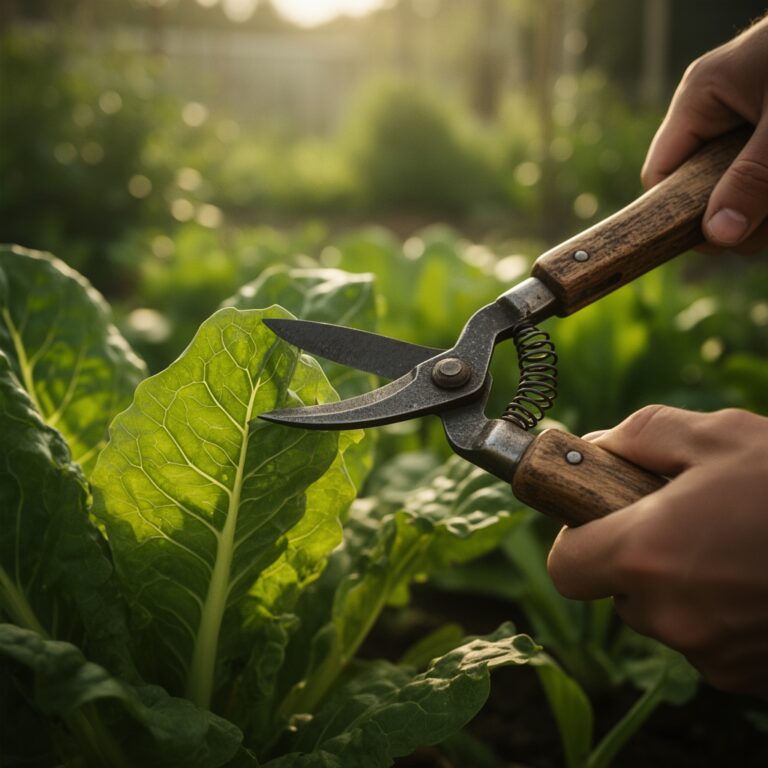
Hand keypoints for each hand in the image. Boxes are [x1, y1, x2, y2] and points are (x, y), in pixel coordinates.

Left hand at [547, 405, 767, 694]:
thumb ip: (640, 436)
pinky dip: (718, 611)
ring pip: (664, 616)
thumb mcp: (717, 435)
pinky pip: (708, 641)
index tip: (597, 516)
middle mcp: (671, 615)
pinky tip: (756, 576)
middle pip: (617, 591)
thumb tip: (596, 448)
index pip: (565, 568)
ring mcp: (713, 654)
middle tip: (681, 520)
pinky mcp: (749, 677)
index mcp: (646, 554)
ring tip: (733, 544)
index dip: (575, 538)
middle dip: (635, 556)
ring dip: (681, 584)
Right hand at [641, 15, 767, 252]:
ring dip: (764, 206)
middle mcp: (715, 111)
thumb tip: (717, 236)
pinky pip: (759, 177)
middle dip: (738, 210)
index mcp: (700, 97)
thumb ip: (754, 178)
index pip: (662, 175)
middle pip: (701, 187)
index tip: (720, 238)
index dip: (681, 213)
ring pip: (736, 188)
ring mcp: (744, 121)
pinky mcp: (767, 132)